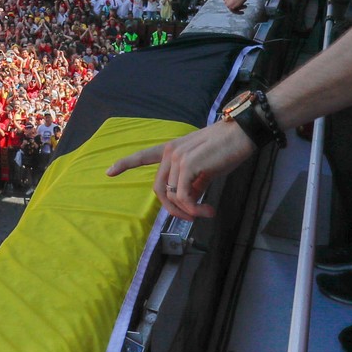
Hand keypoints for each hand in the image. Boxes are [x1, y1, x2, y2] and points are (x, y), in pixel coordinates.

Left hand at [106, 120, 257, 219]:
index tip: (108, 172)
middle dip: (171, 209)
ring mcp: (178, 158)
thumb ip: (192, 181)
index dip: (125, 164)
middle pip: (158, 189)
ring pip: (172, 196)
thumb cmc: (227, 148)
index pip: (144, 156)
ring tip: (206, 213)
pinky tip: (207, 210)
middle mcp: (171, 152)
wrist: (242, 133)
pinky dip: (194, 209)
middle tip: (190, 218)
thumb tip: (187, 201)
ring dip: (189, 211)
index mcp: (172, 149)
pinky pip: (183, 197)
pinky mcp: (188, 165)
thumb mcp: (205, 167)